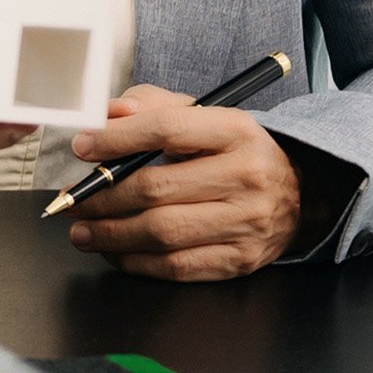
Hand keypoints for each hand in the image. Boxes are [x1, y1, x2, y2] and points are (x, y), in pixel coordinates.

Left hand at [63, 88, 302, 279]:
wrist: (299, 192)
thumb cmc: (232, 151)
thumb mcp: (202, 115)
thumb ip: (151, 106)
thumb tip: (107, 115)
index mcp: (236, 131)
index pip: (166, 130)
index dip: (116, 139)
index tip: (82, 147)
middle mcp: (247, 176)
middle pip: (156, 188)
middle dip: (102, 196)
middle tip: (72, 200)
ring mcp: (247, 222)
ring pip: (162, 232)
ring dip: (109, 234)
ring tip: (81, 229)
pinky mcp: (241, 260)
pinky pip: (177, 266)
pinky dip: (135, 261)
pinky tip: (115, 251)